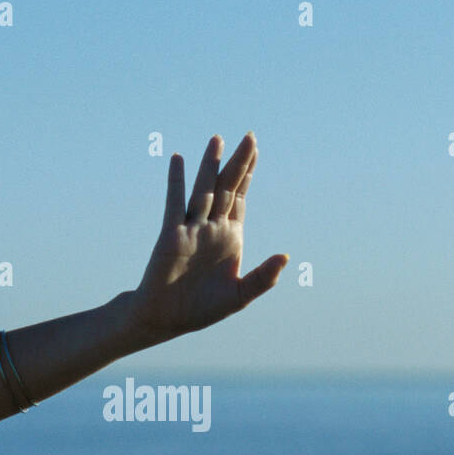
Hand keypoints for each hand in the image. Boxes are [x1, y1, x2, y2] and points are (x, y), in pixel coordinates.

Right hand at [128, 131, 287, 344]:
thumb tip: (286, 256)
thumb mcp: (240, 296)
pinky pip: (175, 204)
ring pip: (204, 191)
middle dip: (238, 163)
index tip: (255, 149)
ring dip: (210, 166)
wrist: (166, 318)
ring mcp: (191, 229)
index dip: (248, 174)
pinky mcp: (171, 235)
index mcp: (229, 237)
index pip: (240, 198)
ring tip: (218, 140)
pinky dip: (177, 182)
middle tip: (249, 136)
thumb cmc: (202, 309)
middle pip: (227, 188)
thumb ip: (264, 277)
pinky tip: (179, 160)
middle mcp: (211, 228)